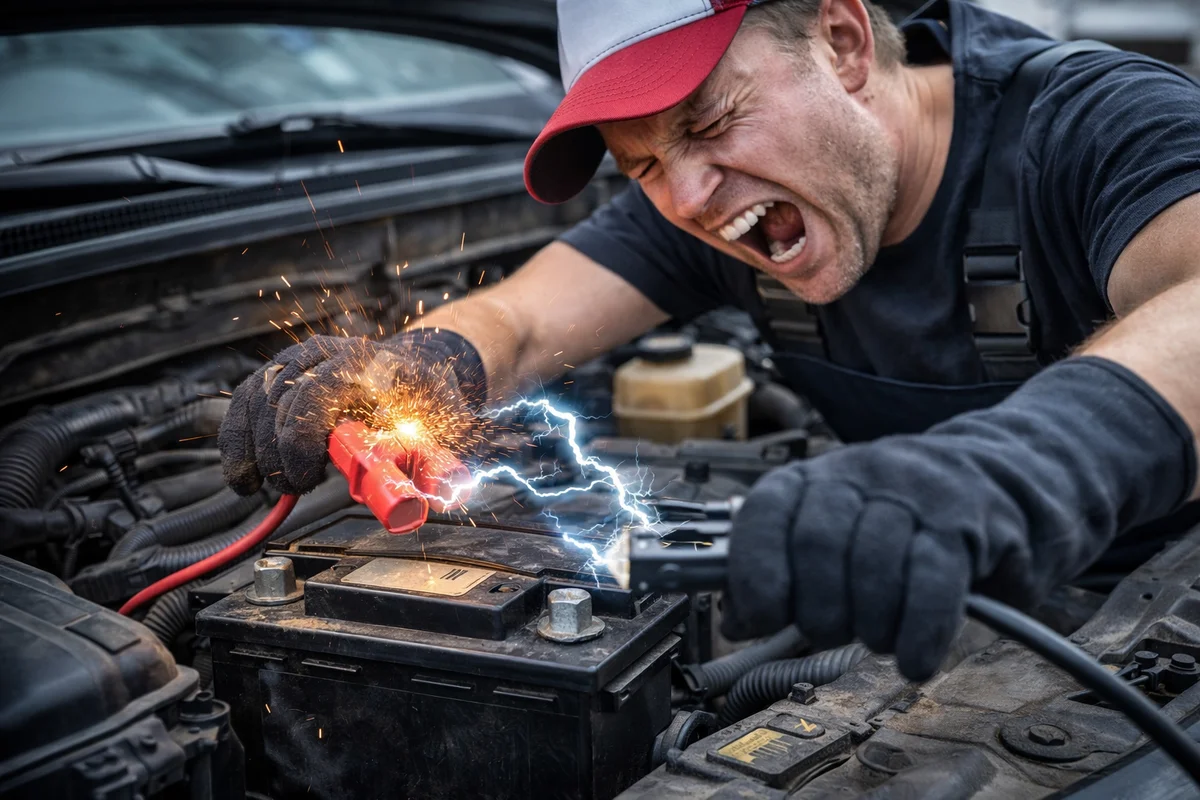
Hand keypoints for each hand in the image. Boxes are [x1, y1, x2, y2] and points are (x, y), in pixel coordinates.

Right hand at [218, 334, 474, 495]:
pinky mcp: (281, 371)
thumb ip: (442, 459)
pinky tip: (242, 474)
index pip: (314, 394)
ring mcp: (301, 359)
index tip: (306, 478)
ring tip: (268, 485)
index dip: (300, 441)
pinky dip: (238, 440)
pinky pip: (245, 400)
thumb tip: (444, 491)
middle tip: (296, 486)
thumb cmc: (426, 399)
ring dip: (254, 450)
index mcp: (368, 364)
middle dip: (280, 454)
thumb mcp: (443, 427)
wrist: (415, 367)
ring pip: (255, 399)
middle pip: (279, 400)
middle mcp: (329, 353)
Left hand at [719, 443, 977, 681]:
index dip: (755, 573)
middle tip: (828, 631)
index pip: (765, 513)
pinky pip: (934, 584)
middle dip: (817, 607)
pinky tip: (912, 659)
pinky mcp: (961, 524)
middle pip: (818, 543)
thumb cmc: (882, 520)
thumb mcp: (823, 532)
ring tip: (875, 638)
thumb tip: (736, 622)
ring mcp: (913, 493)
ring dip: (869, 623)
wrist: (976, 477)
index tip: (762, 619)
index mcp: (809, 477)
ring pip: (874, 563)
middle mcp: (857, 474)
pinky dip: (918, 633)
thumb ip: (777, 573)